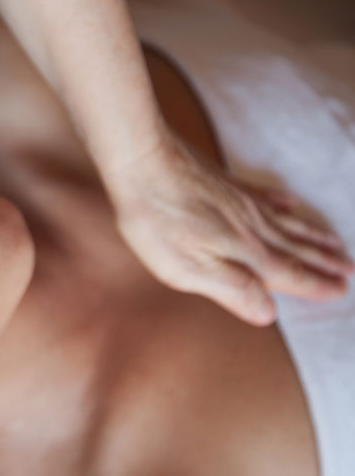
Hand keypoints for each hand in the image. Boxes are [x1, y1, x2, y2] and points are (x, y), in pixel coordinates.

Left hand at [113, 134, 352, 325]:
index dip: (314, 284)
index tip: (341, 290)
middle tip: (350, 270)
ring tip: (335, 243)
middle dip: (323, 262)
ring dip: (312, 236)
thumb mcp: (186, 268)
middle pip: (295, 247)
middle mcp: (251, 225)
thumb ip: (231, 289)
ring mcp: (239, 200)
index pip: (288, 273)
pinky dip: (283, 202)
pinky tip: (291, 202)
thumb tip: (269, 314)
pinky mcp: (224, 183)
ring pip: (287, 222)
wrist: (141, 161)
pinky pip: (265, 195)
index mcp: (244, 251)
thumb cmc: (156, 219)